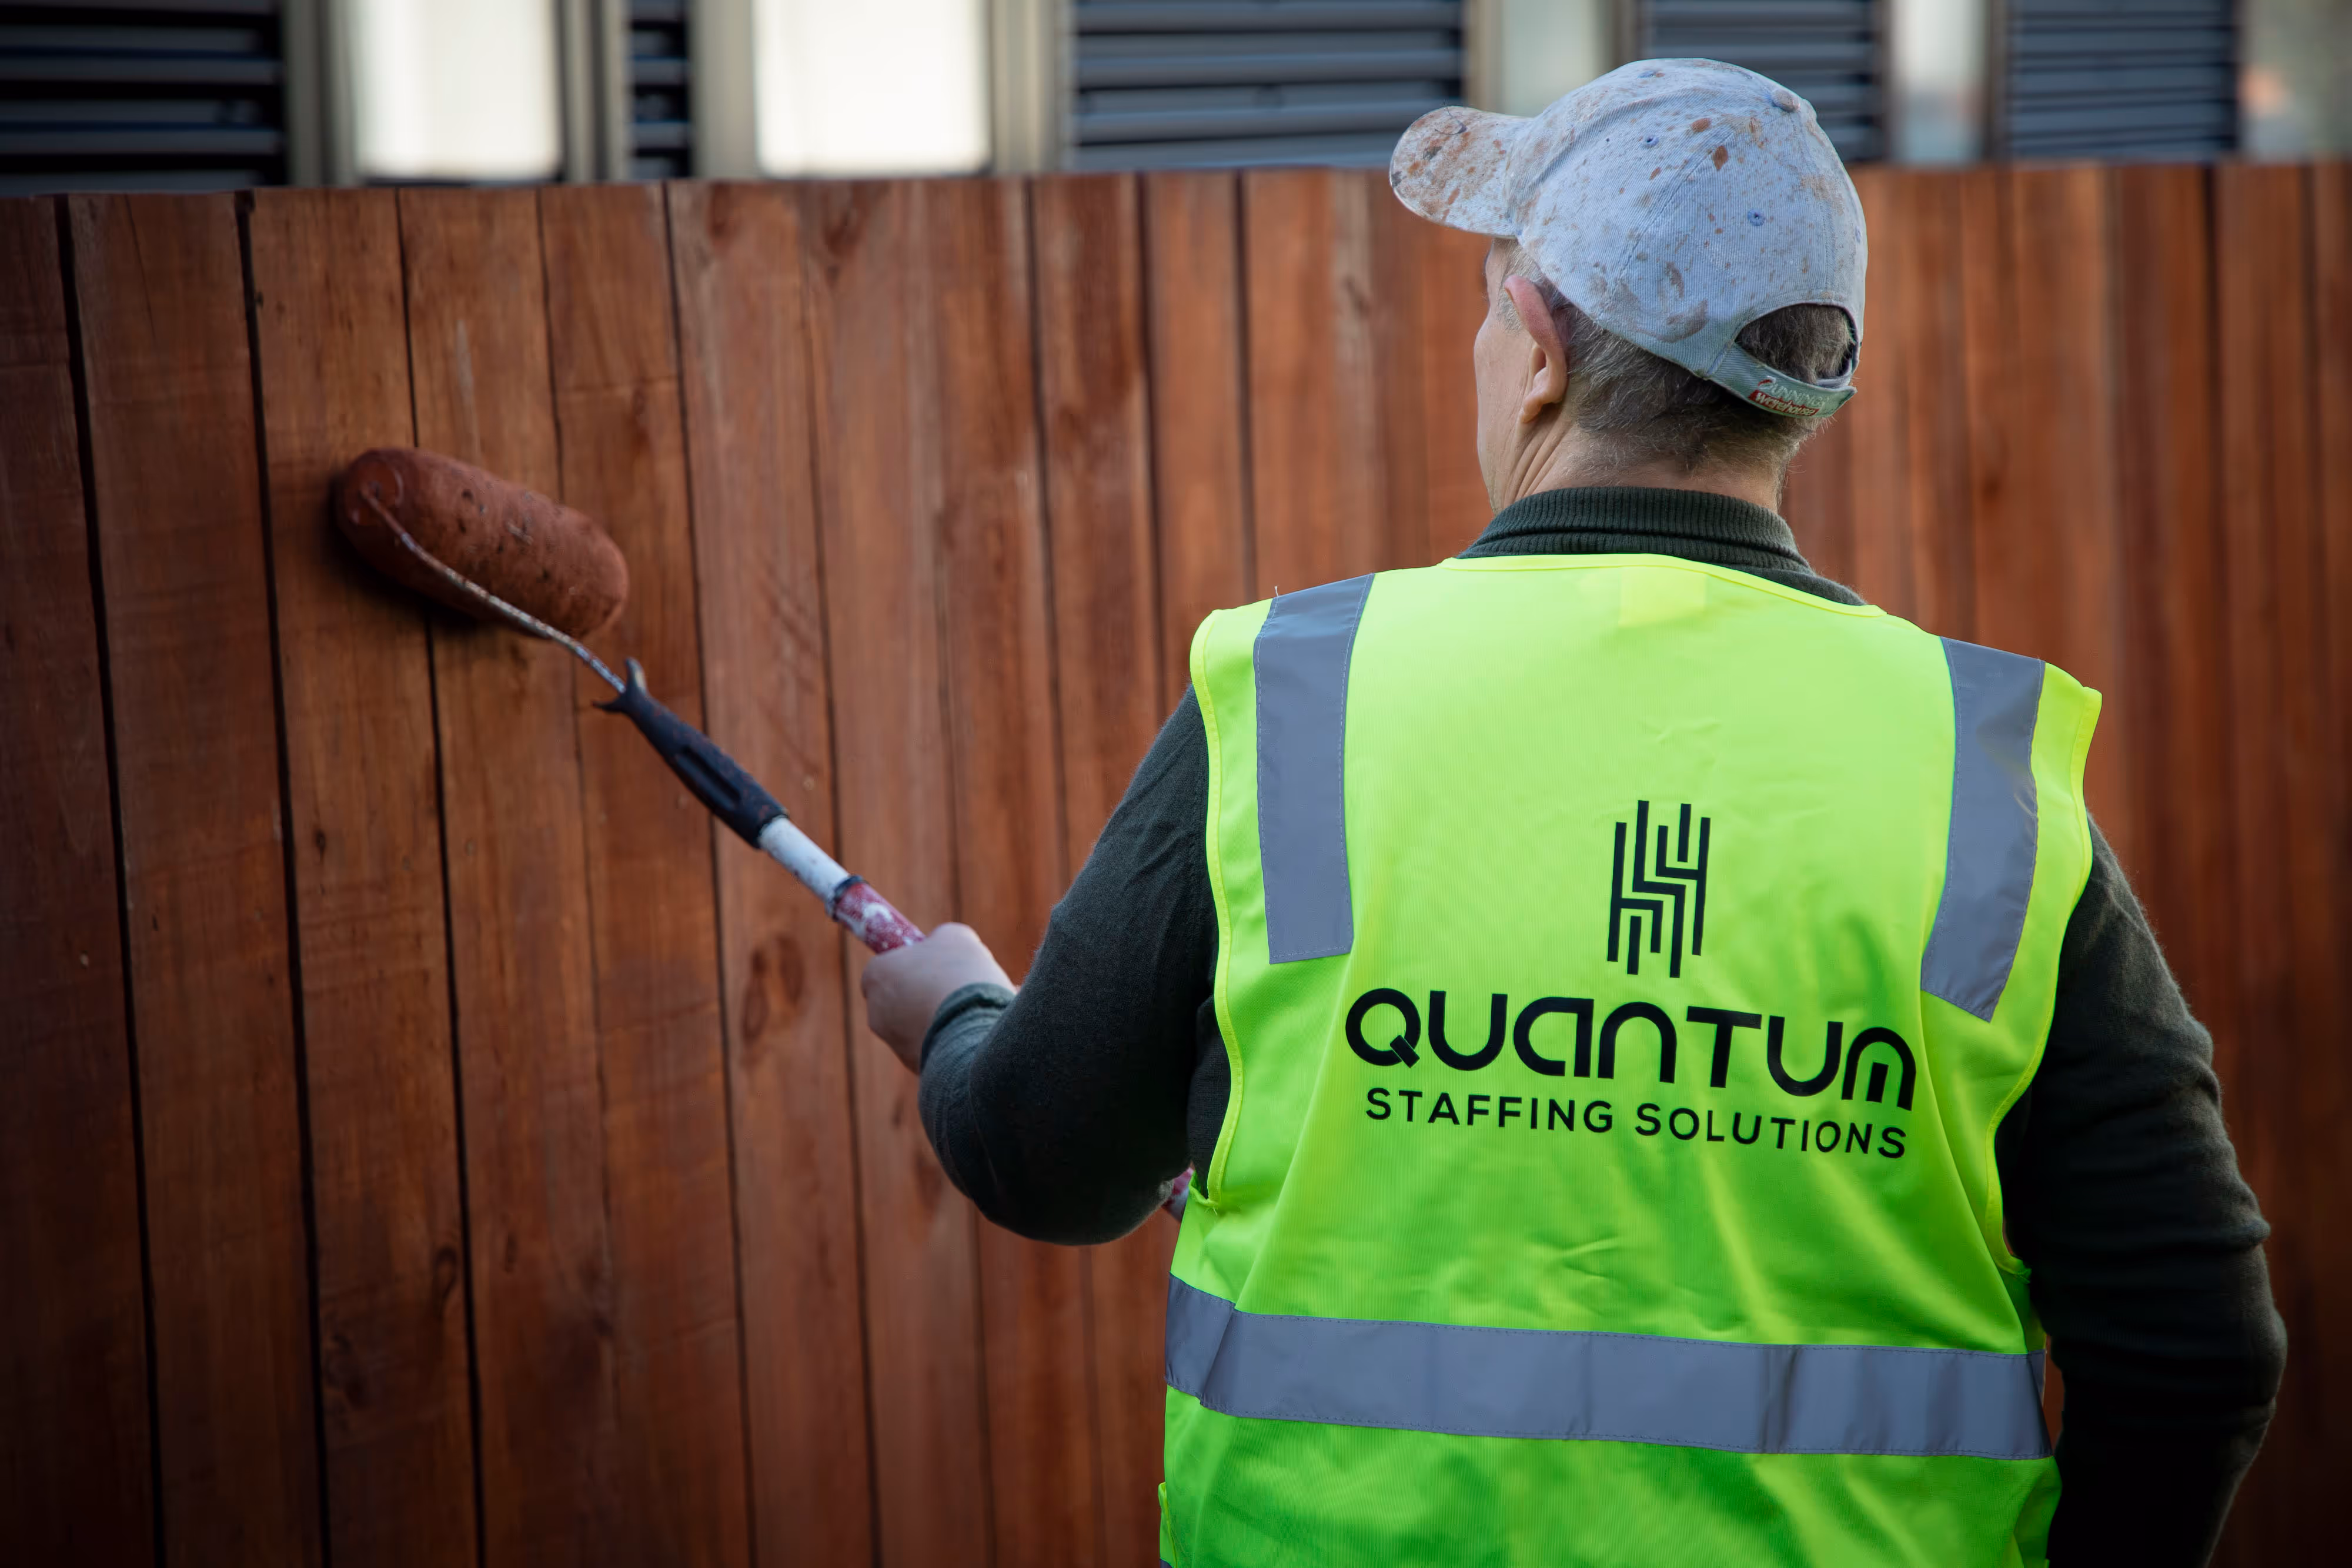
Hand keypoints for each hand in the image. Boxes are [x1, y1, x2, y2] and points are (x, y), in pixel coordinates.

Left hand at [860, 922, 1012, 1073]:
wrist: (971, 1033)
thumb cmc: (958, 976)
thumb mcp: (956, 938)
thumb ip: (943, 938)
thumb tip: (945, 944)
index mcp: (876, 977)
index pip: (884, 969)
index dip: (912, 964)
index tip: (938, 962)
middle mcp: (877, 1014)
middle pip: (905, 997)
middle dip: (931, 992)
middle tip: (963, 983)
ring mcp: (897, 1046)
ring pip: (925, 1024)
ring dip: (949, 1015)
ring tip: (984, 1007)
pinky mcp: (919, 1069)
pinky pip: (940, 1048)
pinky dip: (958, 1040)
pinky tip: (985, 1031)